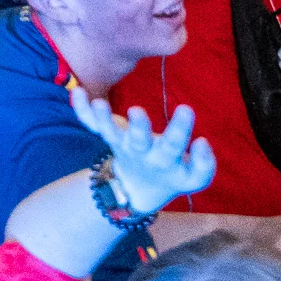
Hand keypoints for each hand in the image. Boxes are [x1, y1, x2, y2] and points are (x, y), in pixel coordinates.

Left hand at [67, 86, 215, 212]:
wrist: (140, 188)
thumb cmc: (174, 173)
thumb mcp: (193, 178)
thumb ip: (203, 164)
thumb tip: (202, 143)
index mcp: (165, 162)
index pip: (175, 151)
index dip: (181, 136)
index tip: (194, 124)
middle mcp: (140, 153)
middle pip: (138, 142)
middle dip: (139, 126)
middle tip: (137, 110)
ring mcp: (121, 144)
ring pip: (109, 132)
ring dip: (103, 118)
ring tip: (98, 103)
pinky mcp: (107, 136)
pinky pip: (90, 123)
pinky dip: (81, 109)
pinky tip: (77, 92)